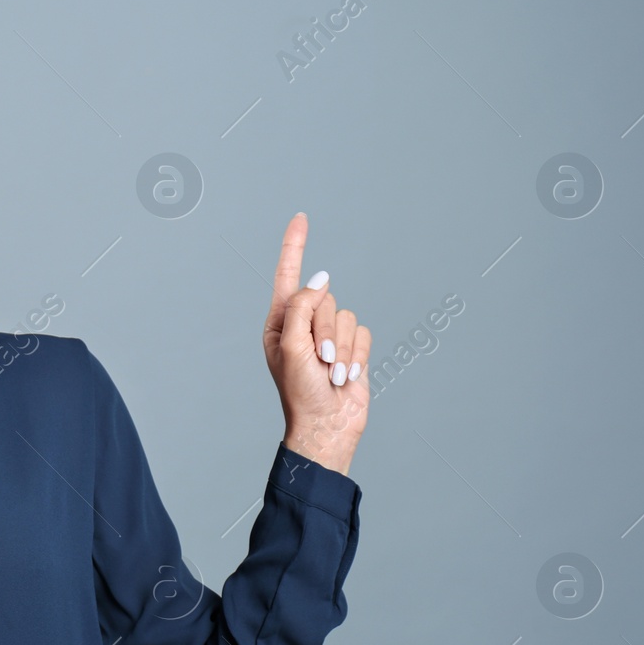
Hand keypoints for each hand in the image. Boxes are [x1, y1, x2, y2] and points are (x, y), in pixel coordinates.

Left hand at [261, 213, 371, 476]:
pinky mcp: (352, 348)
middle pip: (325, 299)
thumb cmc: (300, 392)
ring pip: (346, 315)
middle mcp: (304, 325)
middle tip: (318, 361)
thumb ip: (302, 308)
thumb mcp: (290, 347)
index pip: (288, 276)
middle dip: (325, 332)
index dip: (295, 246)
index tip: (301, 218)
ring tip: (331, 374)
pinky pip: (363, 333)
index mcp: (280, 323)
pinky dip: (357, 356)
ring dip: (342, 349)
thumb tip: (320, 279)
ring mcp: (328, 337)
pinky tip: (345, 377)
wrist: (326, 427)